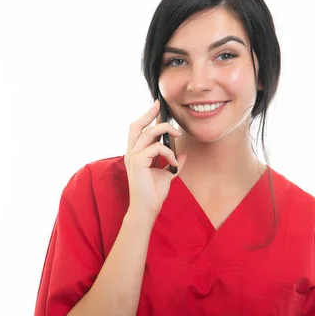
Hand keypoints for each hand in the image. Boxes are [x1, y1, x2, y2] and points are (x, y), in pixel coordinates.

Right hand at [124, 100, 186, 220]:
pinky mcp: (138, 162)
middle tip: (159, 106)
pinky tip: (174, 164)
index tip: (156, 107)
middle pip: (137, 125)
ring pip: (149, 133)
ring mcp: (133, 157)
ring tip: (177, 136)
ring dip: (166, 132)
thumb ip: (173, 162)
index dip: (146, 117)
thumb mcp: (167, 174)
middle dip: (149, 114)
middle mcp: (131, 153)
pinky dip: (169, 153)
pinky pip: (156, 148)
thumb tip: (183, 153)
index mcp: (136, 154)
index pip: (137, 130)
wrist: (147, 209)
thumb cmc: (153, 193)